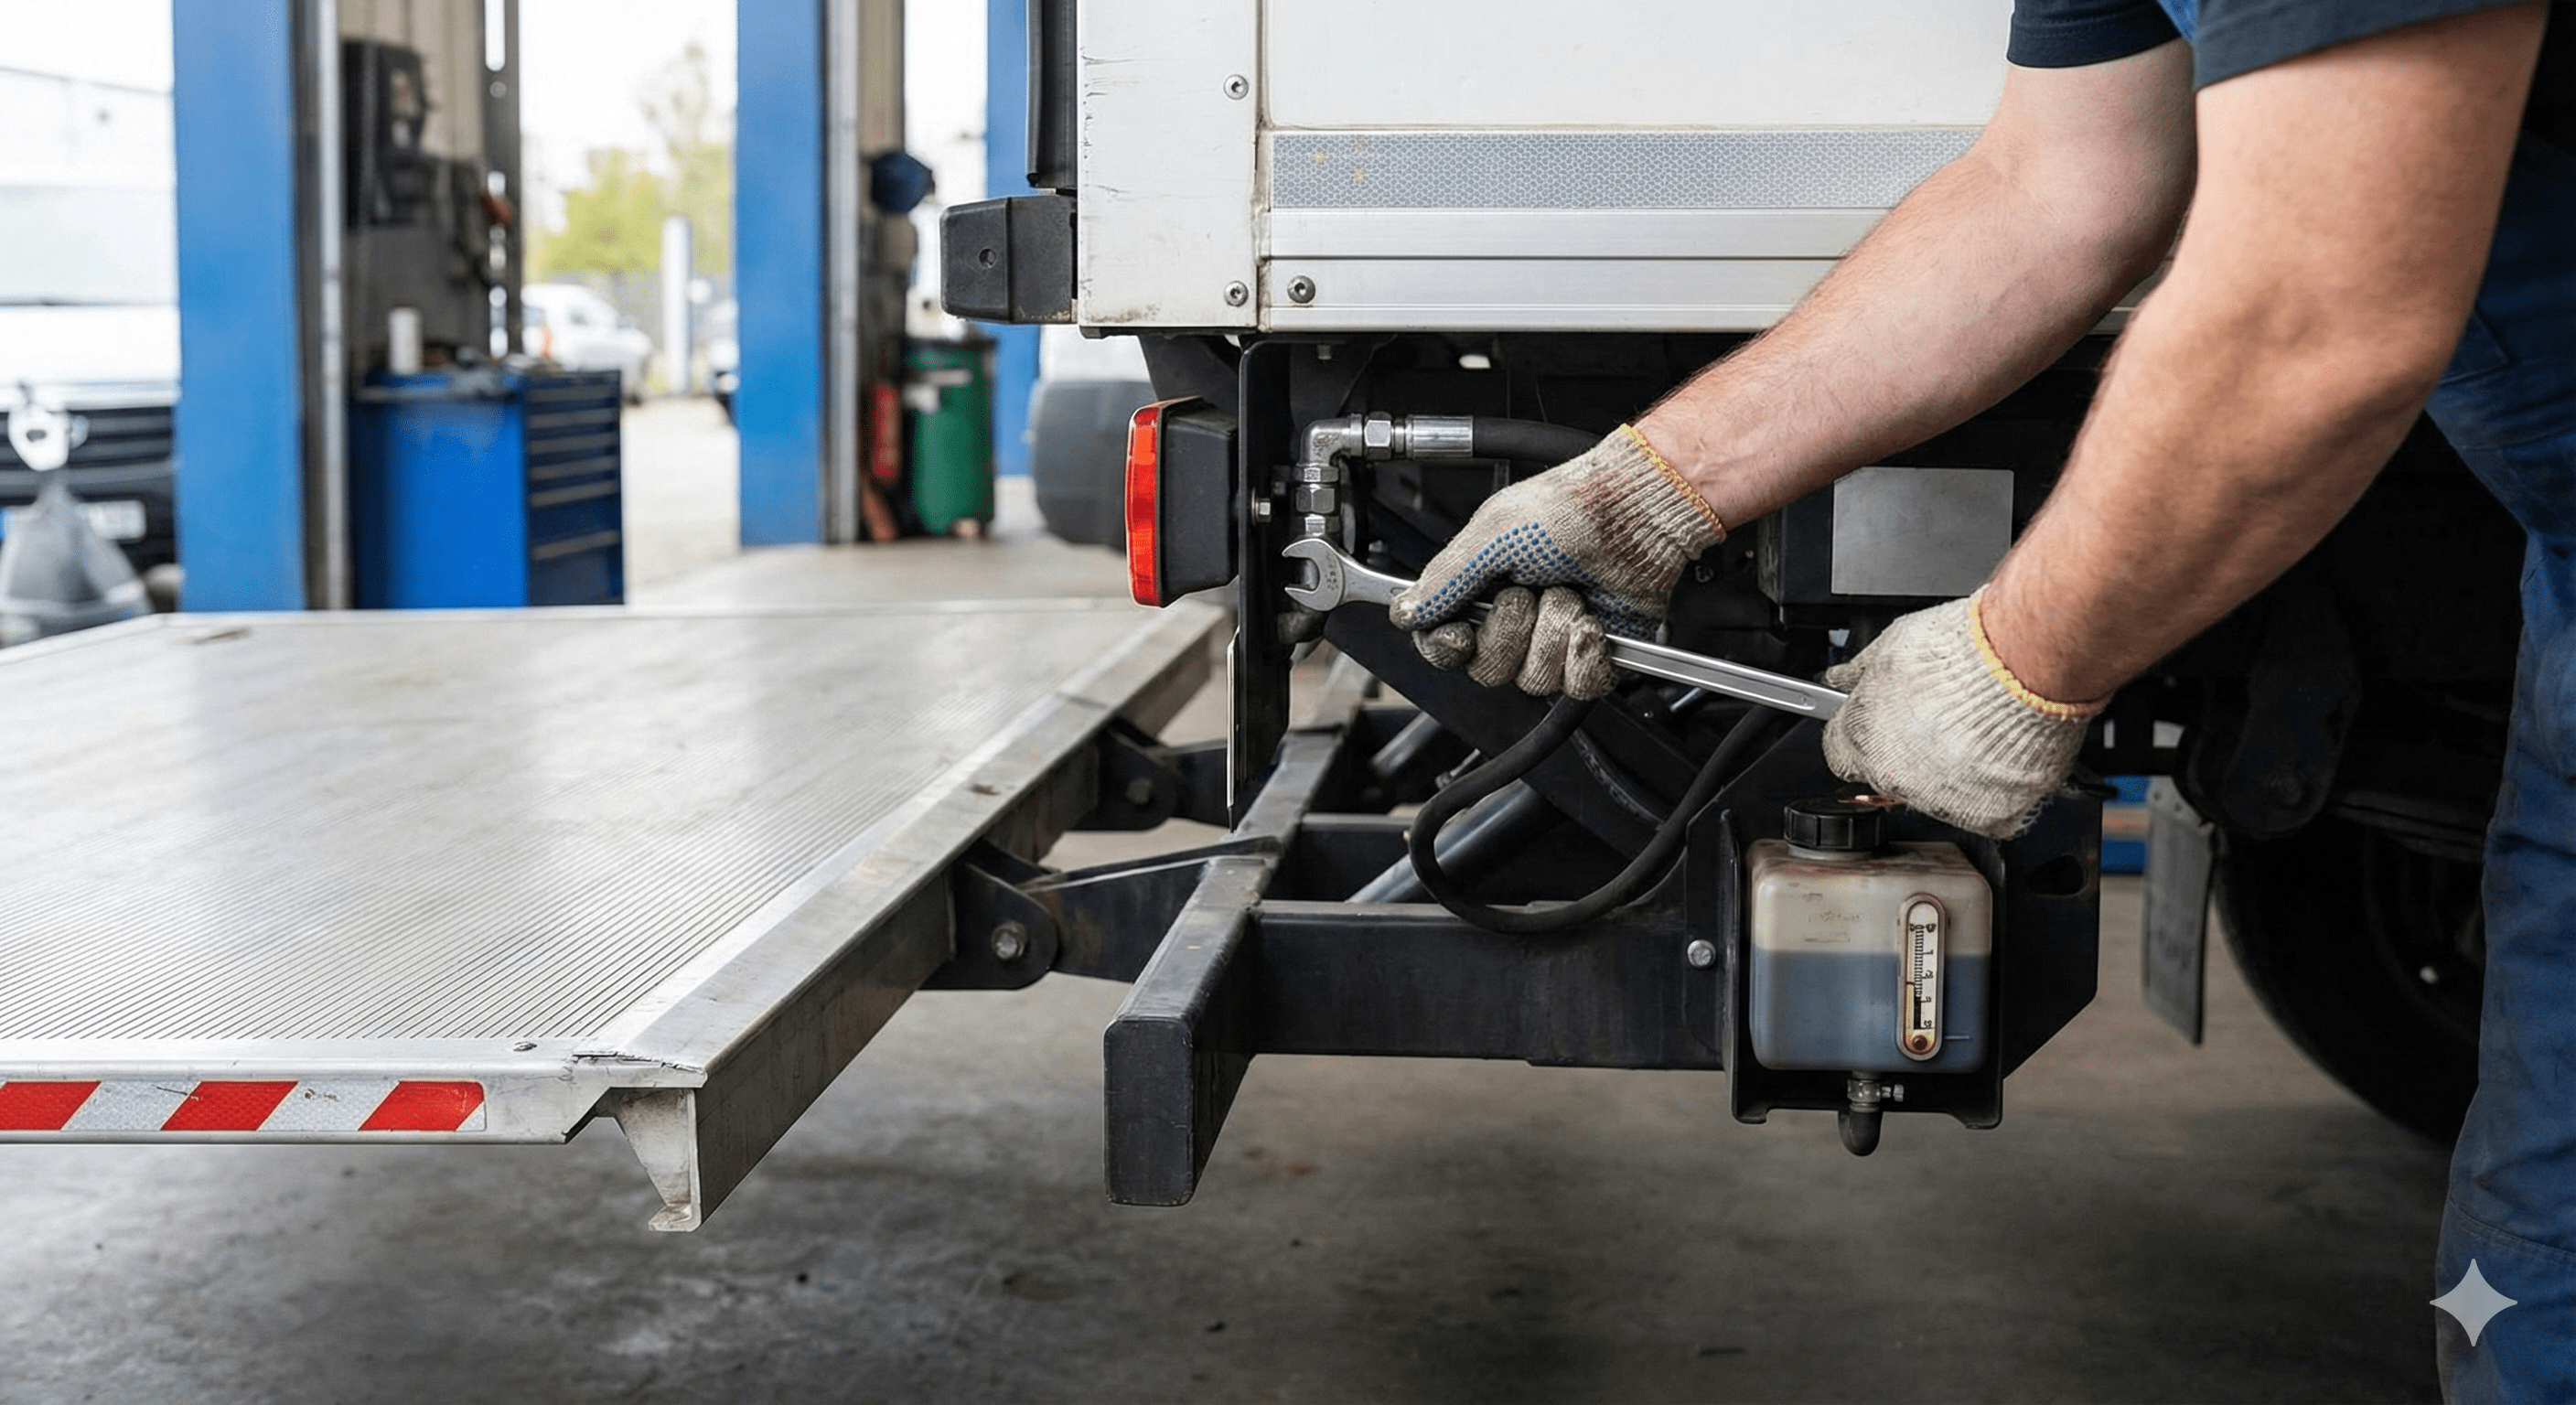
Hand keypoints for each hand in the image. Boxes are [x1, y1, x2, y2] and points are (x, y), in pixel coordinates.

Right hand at [1387, 425, 1725, 698]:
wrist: (1635, 514)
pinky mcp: (1593, 656)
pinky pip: (1578, 687)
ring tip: (1570, 593)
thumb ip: (1446, 579)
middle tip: (1529, 592)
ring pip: (1534, 680)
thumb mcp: (1493, 534)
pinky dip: (1587, 654)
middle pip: (1487, 670)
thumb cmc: (1570, 509)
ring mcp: (1554, 640)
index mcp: (1481, 590)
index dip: (1446, 648)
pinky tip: (1593, 622)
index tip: (1459, 635)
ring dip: (1555, 632)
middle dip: (1512, 630)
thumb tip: (1405, 612)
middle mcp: (1514, 621)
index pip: (1442, 644)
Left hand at [1820, 592, 2103, 837]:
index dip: (1864, 737)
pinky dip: (1995, 790)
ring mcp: (1940, 800)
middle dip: (1909, 752)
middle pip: (1890, 776)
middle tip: (1943, 719)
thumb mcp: (1892, 645)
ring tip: (1977, 730)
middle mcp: (1895, 776)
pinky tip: (2001, 754)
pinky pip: (1985, 812)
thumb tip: (1841, 678)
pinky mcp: (1987, 815)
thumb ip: (1860, 672)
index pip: (1841, 755)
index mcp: (1863, 737)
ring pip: (1937, 796)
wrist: (2022, 662)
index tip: (1879, 728)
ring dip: (1951, 772)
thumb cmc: (1962, 649)